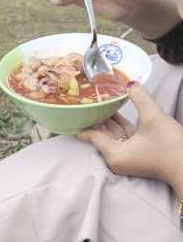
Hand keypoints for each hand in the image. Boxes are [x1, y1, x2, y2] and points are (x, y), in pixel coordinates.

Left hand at [79, 83, 182, 197]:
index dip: (82, 121)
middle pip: (101, 134)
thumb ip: (140, 98)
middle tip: (84, 100)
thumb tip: (130, 82)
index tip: (72, 111)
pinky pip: (123, 136)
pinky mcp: (136, 153)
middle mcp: (117, 158)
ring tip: (98, 100)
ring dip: (108, 119)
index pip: (92, 135)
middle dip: (95, 117)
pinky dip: (120, 124)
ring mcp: (127, 157)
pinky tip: (115, 110)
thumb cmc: (168, 146)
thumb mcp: (153, 118)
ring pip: (113, 134)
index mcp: (114, 154)